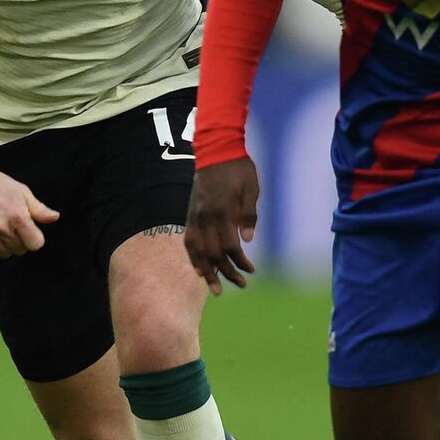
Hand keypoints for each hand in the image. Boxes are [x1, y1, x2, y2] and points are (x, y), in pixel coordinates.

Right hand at [0, 169, 58, 259]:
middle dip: (18, 240)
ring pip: (3, 254)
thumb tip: (54, 217)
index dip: (33, 238)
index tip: (28, 232)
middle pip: (19, 250)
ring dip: (3, 245)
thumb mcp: (21, 191)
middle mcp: (1, 228)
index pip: (35, 244)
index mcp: (17, 216)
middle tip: (9, 226)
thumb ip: (39, 209)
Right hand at [184, 157, 259, 293]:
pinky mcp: (190, 214)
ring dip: (207, 272)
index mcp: (223, 211)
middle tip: (241, 285)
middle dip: (227, 273)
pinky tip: (199, 269)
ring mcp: (195, 216)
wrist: (215, 150)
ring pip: (197, 251)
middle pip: (213, 254)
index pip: (231, 247)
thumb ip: (249, 214)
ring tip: (215, 289)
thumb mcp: (252, 188)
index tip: (252, 270)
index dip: (241, 262)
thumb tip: (248, 240)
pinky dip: (193, 257)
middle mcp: (206, 217)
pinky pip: (188, 241)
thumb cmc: (238, 169)